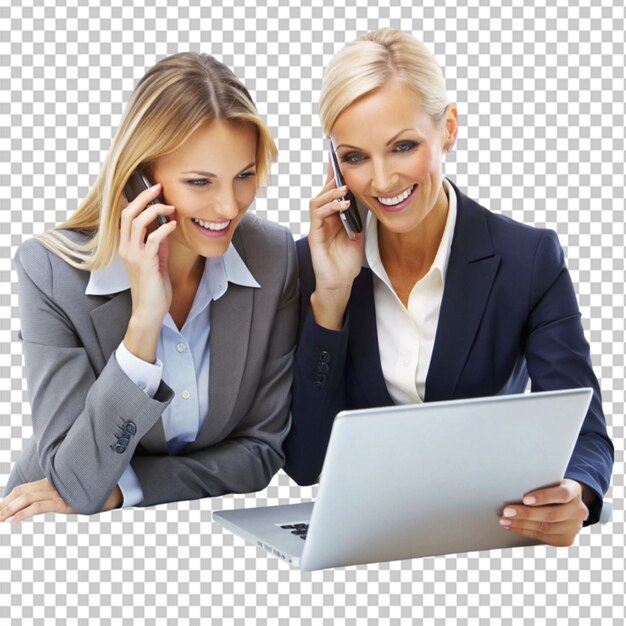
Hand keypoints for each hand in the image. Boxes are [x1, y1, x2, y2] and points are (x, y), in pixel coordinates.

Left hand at [0, 479, 122, 522]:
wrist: (105, 495)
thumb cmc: (83, 496)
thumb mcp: (64, 495)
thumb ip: (49, 496)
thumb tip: (30, 508)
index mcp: (49, 482)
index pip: (22, 489)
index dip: (7, 499)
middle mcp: (50, 485)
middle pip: (20, 493)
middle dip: (3, 506)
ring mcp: (56, 493)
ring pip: (26, 498)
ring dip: (8, 510)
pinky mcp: (61, 502)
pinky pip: (38, 507)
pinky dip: (23, 514)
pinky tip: (13, 521)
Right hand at [119, 183, 176, 360]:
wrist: (150, 310)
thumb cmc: (154, 287)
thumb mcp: (157, 260)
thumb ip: (158, 243)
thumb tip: (165, 226)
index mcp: (127, 246)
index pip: (125, 216)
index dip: (136, 200)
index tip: (152, 190)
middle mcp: (126, 248)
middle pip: (128, 213)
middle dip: (143, 197)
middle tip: (158, 187)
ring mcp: (134, 255)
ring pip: (137, 222)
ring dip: (155, 210)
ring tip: (170, 207)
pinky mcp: (145, 263)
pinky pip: (153, 239)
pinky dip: (163, 229)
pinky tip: (173, 224)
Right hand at [307, 165, 364, 328]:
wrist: (340, 282)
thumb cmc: (347, 262)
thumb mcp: (359, 234)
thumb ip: (360, 217)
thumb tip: (369, 197)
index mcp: (333, 217)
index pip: (333, 192)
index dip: (336, 176)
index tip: (341, 160)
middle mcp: (323, 219)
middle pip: (323, 192)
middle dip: (333, 178)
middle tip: (344, 168)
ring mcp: (317, 227)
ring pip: (317, 200)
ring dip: (331, 193)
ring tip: (345, 190)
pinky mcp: (314, 235)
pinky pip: (317, 215)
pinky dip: (330, 207)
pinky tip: (342, 205)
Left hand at [499, 478, 588, 546]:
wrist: (566, 503)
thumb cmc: (549, 487)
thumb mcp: (548, 480)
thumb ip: (537, 483)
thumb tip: (512, 486)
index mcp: (574, 490)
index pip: (562, 494)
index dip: (544, 497)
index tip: (525, 499)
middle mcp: (579, 510)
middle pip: (552, 514)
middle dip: (526, 514)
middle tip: (507, 511)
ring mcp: (575, 527)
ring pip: (547, 528)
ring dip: (522, 525)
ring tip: (504, 520)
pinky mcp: (567, 539)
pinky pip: (544, 537)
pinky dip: (525, 531)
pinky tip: (512, 527)